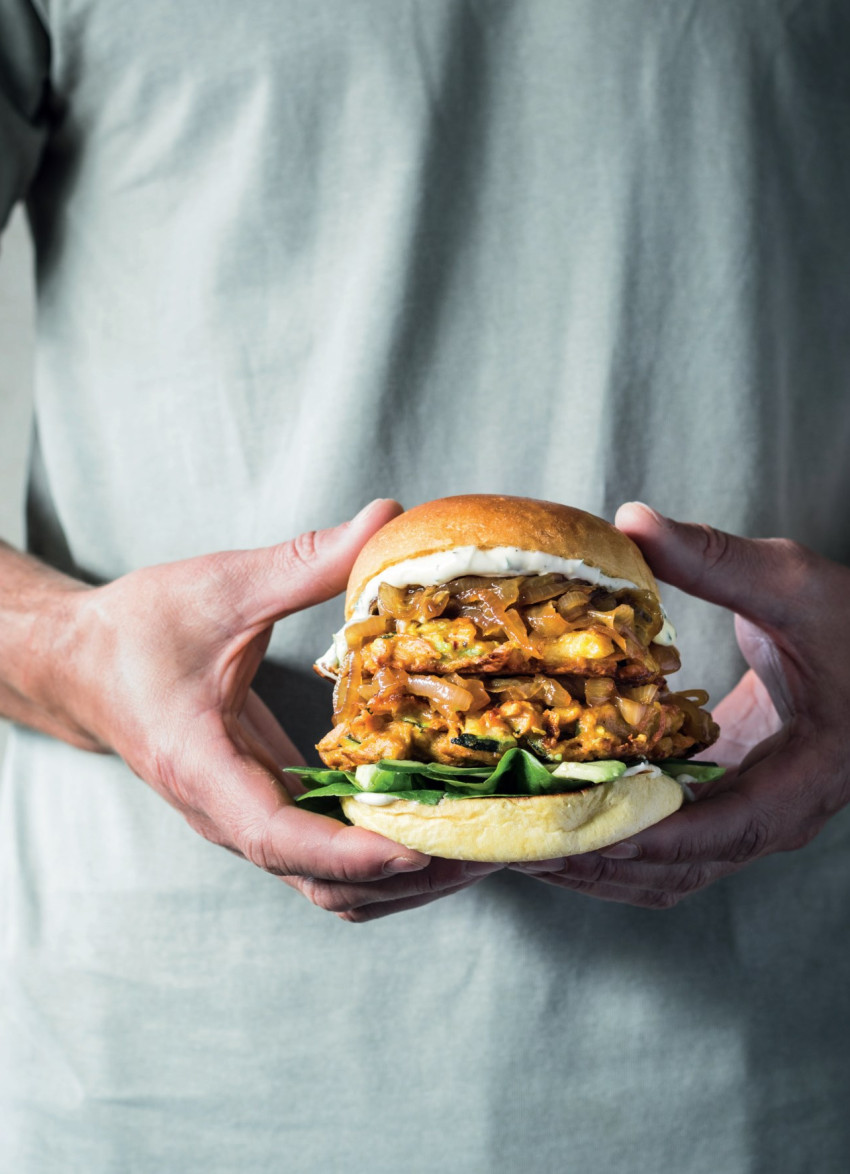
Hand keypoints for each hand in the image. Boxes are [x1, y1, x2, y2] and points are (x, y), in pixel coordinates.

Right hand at [35, 500, 497, 920]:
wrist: (83, 665)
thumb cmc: (136, 630)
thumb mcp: (221, 587)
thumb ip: (306, 561)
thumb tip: (388, 517)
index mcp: (200, 766)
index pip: (278, 837)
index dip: (351, 852)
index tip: (420, 849)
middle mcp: (223, 813)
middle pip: (318, 881)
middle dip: (401, 874)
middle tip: (485, 846)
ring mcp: (244, 820)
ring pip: (326, 883)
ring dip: (398, 876)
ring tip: (476, 845)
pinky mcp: (264, 808)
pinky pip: (325, 857)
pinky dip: (378, 854)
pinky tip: (432, 819)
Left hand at [511, 503, 849, 907]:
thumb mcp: (793, 585)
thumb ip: (715, 559)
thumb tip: (630, 520)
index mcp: (806, 776)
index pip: (725, 830)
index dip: (648, 836)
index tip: (574, 828)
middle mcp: (778, 815)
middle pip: (680, 870)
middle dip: (597, 859)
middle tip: (516, 842)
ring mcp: (752, 818)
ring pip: (669, 873)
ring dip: (596, 863)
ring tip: (519, 842)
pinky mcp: (729, 805)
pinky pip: (669, 848)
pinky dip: (613, 842)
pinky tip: (560, 814)